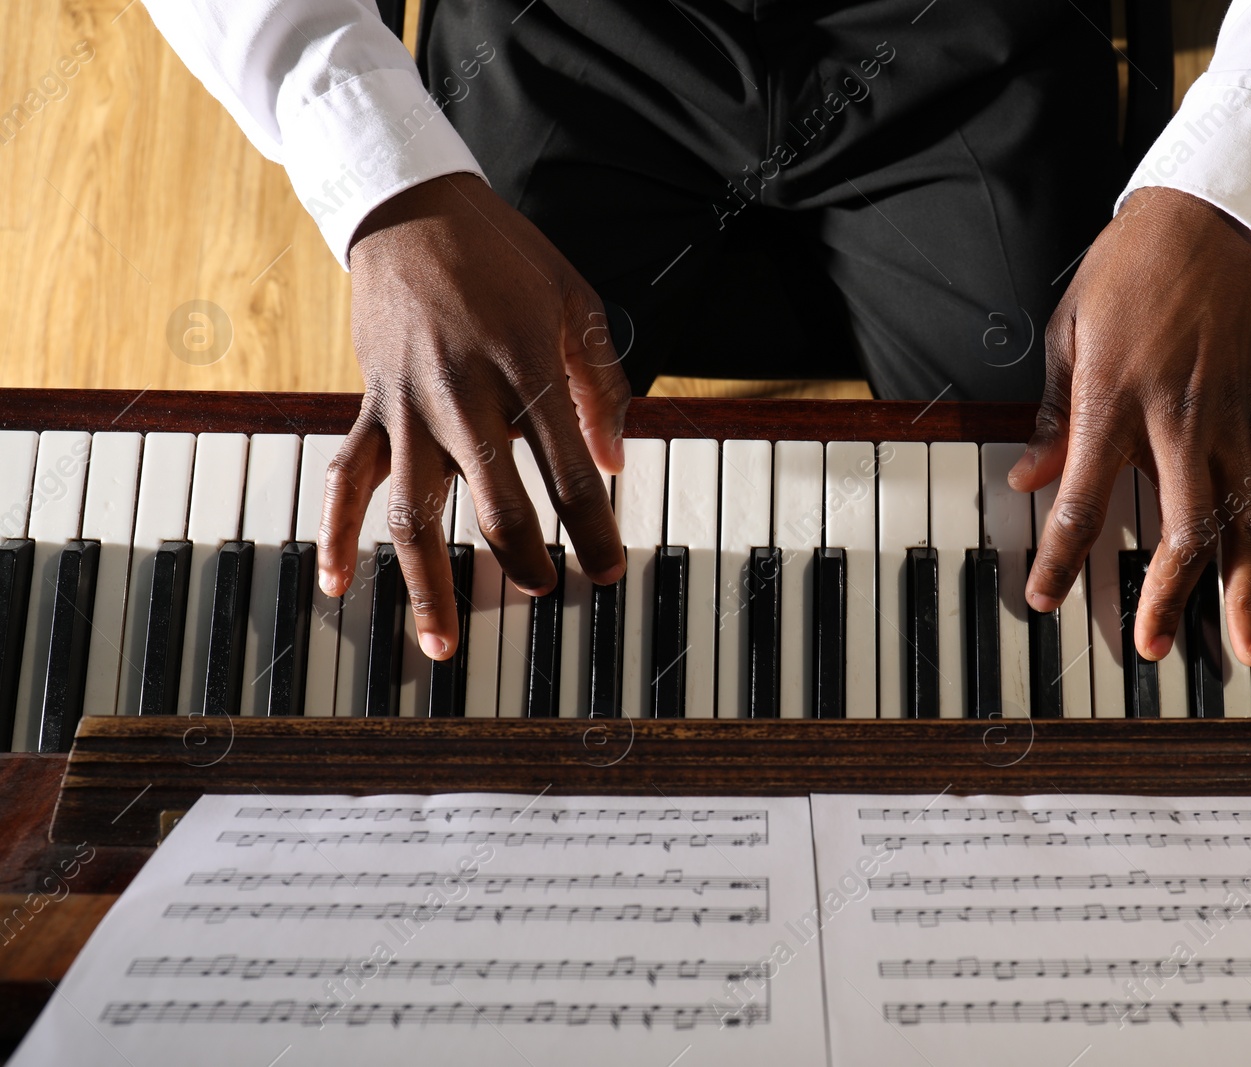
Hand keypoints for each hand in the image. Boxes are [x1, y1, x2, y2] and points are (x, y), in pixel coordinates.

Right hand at [321, 173, 628, 659]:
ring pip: (414, 514)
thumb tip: (618, 462)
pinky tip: (335, 583)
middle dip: (528, 562)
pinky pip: (345, 478)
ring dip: (430, 585)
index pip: (571, 474)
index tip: (613, 569)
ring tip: (444, 644)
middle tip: (550, 591)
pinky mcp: (370, 405)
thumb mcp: (578, 302)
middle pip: (498, 506)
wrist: (413, 208)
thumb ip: (603, 385)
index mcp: (528, 369)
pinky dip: (334, 533)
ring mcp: (408, 407)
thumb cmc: (505, 257)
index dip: (596, 531)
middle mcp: (465, 397)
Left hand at [1010, 186, 1250, 666]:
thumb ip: (1052, 417)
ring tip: (1250, 647)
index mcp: (1114, 400)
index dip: (1060, 557)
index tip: (1044, 598)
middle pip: (1183, 528)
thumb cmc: (1127, 269)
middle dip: (1168, 597)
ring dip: (1247, 589)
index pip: (1081, 499)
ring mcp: (1227, 418)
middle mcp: (1176, 419)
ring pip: (1246, 519)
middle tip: (1153, 649)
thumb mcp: (1068, 334)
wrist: (1203, 218)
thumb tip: (1028, 476)